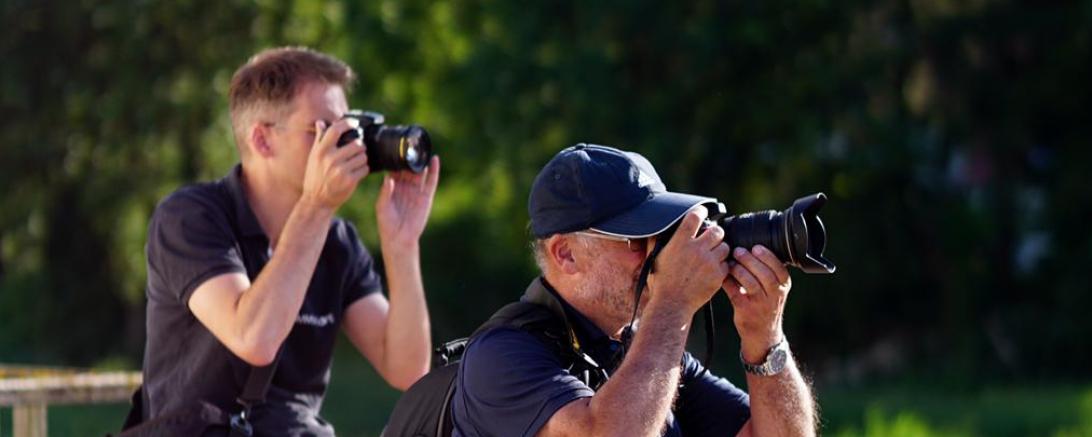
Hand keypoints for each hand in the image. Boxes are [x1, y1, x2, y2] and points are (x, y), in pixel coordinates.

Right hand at [301, 119, 368, 209]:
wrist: (316, 201)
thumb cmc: (315, 177)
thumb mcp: (313, 157)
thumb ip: (320, 139)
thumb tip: (321, 122)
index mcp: (321, 150)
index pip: (336, 130)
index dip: (348, 123)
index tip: (354, 124)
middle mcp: (330, 158)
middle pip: (357, 144)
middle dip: (360, 147)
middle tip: (357, 151)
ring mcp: (340, 170)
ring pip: (363, 156)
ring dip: (362, 159)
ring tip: (356, 163)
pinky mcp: (349, 180)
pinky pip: (365, 169)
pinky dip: (364, 170)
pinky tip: (357, 172)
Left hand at [375, 155, 440, 248]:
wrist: (399, 239)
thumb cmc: (387, 224)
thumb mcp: (382, 206)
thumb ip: (385, 192)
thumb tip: (389, 177)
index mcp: (392, 188)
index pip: (395, 169)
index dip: (395, 160)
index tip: (394, 148)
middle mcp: (405, 187)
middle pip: (408, 169)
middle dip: (408, 158)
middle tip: (409, 145)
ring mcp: (416, 191)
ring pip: (419, 172)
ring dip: (421, 162)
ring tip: (422, 149)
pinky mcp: (426, 196)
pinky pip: (431, 181)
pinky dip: (434, 170)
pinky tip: (435, 159)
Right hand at [647, 207, 731, 313]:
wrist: (672, 304)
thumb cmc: (661, 282)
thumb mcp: (655, 258)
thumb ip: (657, 241)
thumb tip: (657, 229)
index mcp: (680, 242)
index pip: (694, 217)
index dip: (700, 211)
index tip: (702, 212)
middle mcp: (696, 249)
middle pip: (717, 231)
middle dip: (715, 234)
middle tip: (711, 239)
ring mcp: (709, 262)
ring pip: (725, 247)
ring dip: (719, 250)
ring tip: (711, 257)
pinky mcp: (718, 275)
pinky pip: (726, 264)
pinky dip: (721, 266)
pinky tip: (712, 270)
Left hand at [722, 245, 791, 362]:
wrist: (763, 333)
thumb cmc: (766, 305)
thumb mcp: (775, 289)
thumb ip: (768, 272)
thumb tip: (751, 248)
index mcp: (783, 286)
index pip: (778, 268)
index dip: (767, 256)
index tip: (756, 247)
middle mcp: (774, 295)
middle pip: (764, 273)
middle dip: (750, 260)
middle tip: (738, 251)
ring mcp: (760, 304)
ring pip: (750, 283)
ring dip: (738, 270)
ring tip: (730, 263)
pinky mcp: (745, 310)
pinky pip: (735, 292)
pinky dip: (728, 282)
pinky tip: (723, 275)